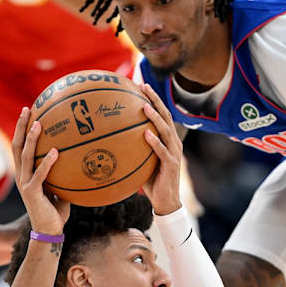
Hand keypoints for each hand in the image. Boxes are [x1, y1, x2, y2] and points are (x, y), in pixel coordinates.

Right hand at [12, 107, 69, 234]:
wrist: (49, 231)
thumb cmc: (56, 210)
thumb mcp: (60, 188)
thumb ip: (64, 174)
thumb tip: (82, 159)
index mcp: (25, 173)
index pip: (19, 146)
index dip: (21, 129)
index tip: (27, 112)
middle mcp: (21, 176)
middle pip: (17, 146)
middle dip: (20, 127)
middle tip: (27, 109)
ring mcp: (25, 184)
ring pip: (25, 156)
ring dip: (31, 139)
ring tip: (38, 124)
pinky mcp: (32, 193)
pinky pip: (40, 175)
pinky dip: (48, 162)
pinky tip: (56, 151)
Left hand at [139, 83, 182, 214]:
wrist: (165, 200)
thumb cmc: (152, 180)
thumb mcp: (142, 160)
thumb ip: (134, 148)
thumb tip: (112, 138)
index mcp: (168, 139)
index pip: (162, 114)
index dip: (154, 99)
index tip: (142, 85)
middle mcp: (173, 142)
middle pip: (166, 116)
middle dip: (156, 100)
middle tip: (144, 86)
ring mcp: (173, 153)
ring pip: (165, 130)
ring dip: (155, 117)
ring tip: (144, 106)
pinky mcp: (170, 164)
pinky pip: (162, 151)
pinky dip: (154, 141)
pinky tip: (145, 133)